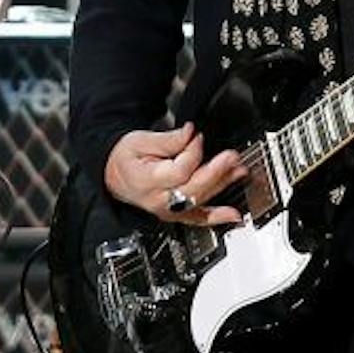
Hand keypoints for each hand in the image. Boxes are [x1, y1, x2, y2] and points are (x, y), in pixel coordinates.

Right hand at [104, 123, 245, 226]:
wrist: (114, 176)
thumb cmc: (125, 158)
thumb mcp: (139, 140)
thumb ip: (168, 139)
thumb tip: (190, 133)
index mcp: (145, 180)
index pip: (178, 170)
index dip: (192, 152)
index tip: (197, 136)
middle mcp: (158, 200)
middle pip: (193, 187)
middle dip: (215, 170)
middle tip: (231, 156)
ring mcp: (168, 210)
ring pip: (199, 200)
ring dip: (222, 185)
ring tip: (239, 171)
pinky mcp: (176, 214)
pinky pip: (198, 219)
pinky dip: (217, 217)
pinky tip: (233, 215)